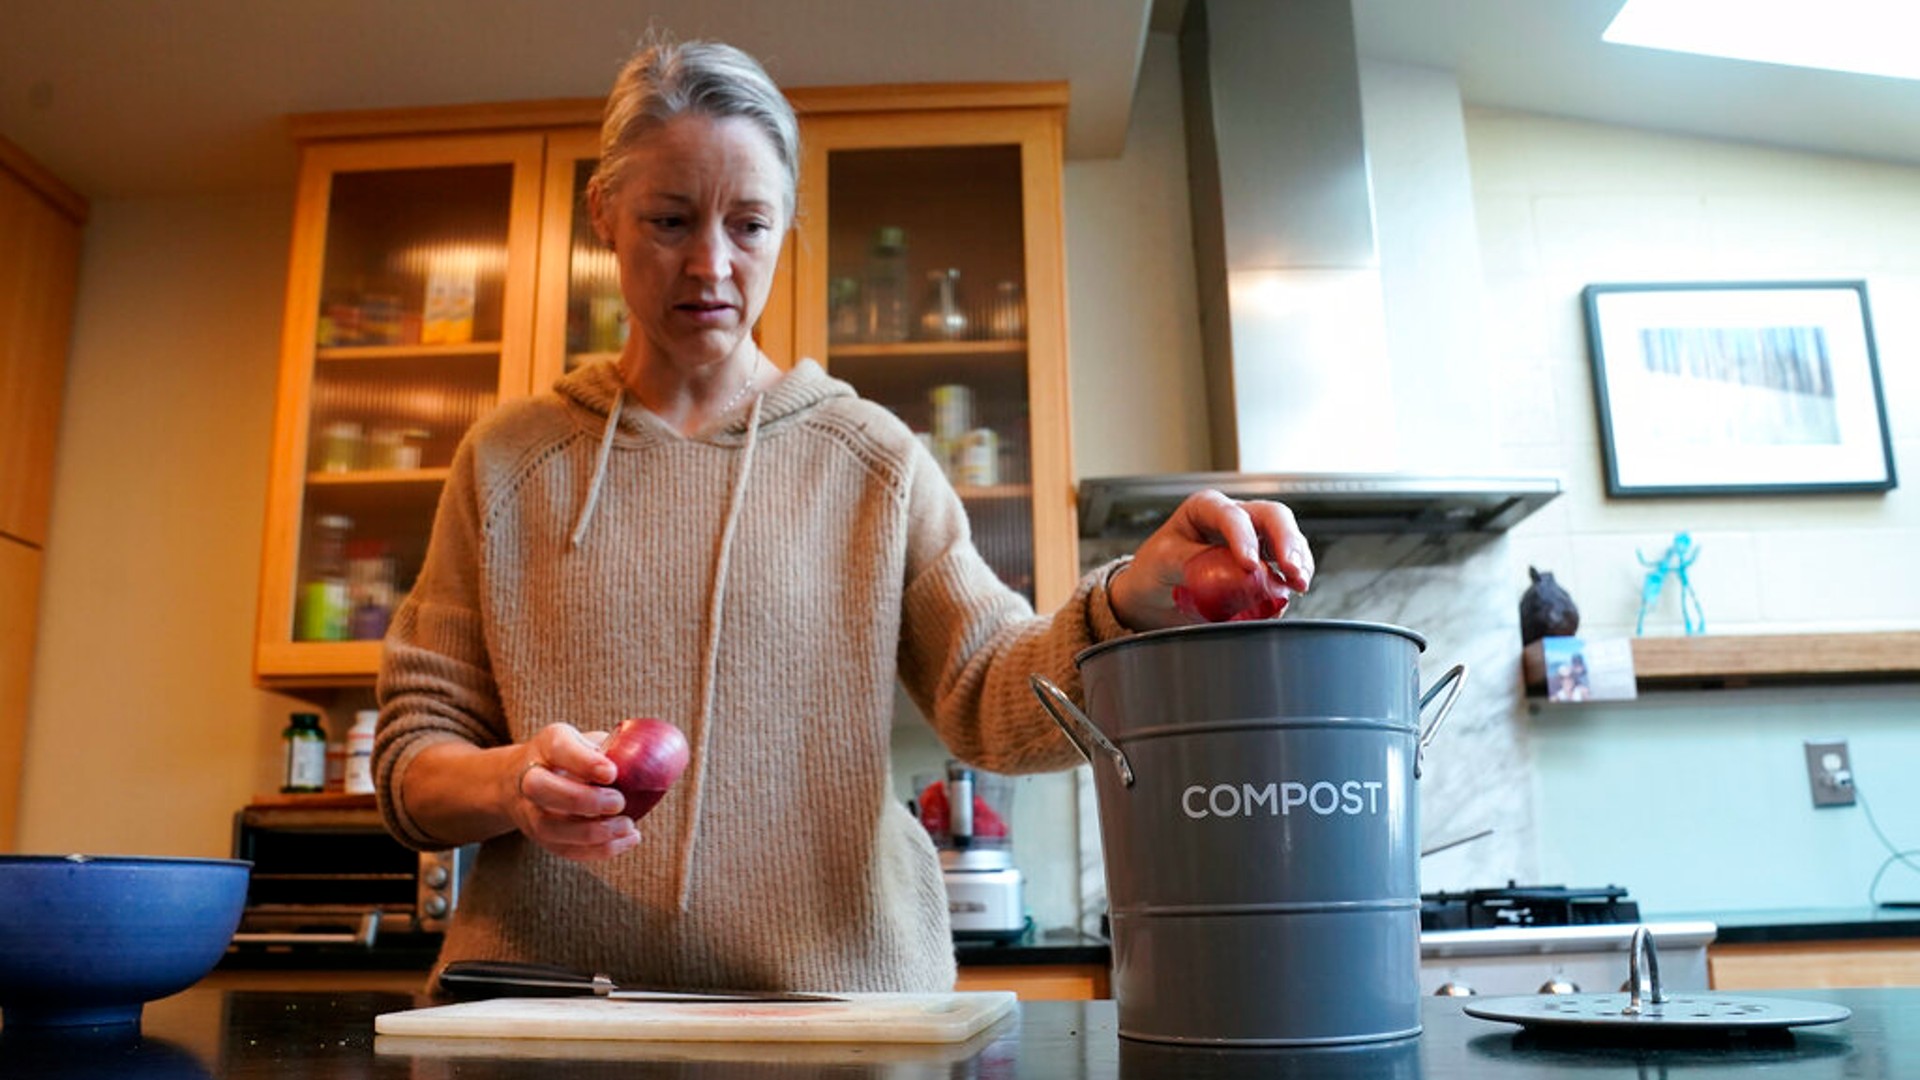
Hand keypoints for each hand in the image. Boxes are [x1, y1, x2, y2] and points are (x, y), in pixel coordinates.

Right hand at [505, 723, 641, 860]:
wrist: (527, 781)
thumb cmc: (573, 758)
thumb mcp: (589, 741)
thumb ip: (614, 748)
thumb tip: (653, 760)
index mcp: (547, 744)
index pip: (558, 749)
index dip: (584, 763)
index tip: (612, 773)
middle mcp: (529, 777)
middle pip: (542, 789)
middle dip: (582, 800)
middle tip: (618, 802)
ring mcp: (531, 811)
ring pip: (551, 828)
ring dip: (593, 833)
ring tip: (628, 826)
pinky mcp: (541, 838)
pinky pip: (565, 850)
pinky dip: (599, 850)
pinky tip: (627, 839)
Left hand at [1108, 490, 1313, 630]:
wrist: (1154, 597)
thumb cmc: (1153, 571)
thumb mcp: (1162, 561)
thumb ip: (1194, 561)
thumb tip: (1232, 573)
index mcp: (1205, 508)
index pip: (1231, 515)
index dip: (1243, 538)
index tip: (1248, 565)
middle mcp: (1233, 518)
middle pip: (1271, 517)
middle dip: (1286, 541)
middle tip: (1292, 570)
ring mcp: (1252, 540)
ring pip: (1287, 538)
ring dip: (1299, 560)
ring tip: (1299, 584)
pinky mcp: (1262, 565)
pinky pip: (1286, 564)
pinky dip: (1294, 578)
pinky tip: (1293, 592)